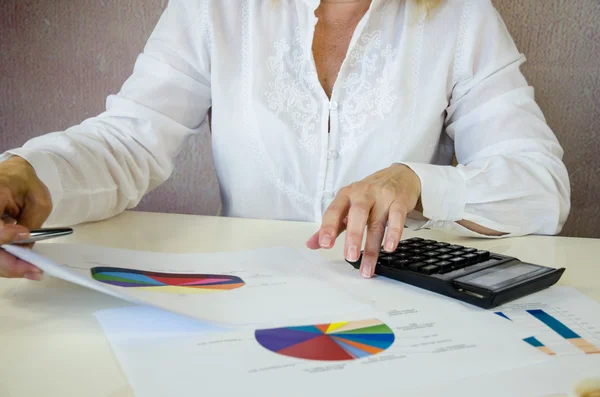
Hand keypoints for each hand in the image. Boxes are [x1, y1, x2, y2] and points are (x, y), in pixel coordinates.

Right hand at [0, 156, 52, 279]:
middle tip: (33, 270)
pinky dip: (4, 261)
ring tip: (31, 270)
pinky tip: (21, 266)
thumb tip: (25, 247)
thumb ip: (31, 223)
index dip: (4, 235)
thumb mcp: (37, 200)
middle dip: (8, 262)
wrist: (11, 174)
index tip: (24, 235)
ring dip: (6, 266)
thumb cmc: (24, 183)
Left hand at [307, 164, 420, 277]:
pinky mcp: (399, 201)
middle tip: (350, 256)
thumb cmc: (370, 194)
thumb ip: (332, 225)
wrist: (399, 176)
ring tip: (366, 265)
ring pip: (377, 223)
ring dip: (372, 247)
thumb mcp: (348, 206)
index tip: (324, 244)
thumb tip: (312, 244)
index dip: (328, 228)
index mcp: (346, 195)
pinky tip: (389, 247)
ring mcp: (382, 197)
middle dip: (353, 236)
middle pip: (357, 214)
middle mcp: (363, 194)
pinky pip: (397, 218)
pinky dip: (394, 233)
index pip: (334, 211)